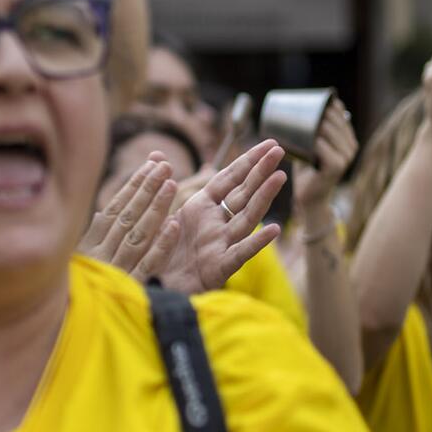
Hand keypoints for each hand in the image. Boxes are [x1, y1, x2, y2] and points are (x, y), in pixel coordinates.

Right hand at [80, 155, 180, 280]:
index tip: (149, 165)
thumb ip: (93, 238)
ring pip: (138, 234)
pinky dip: (160, 244)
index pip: (114, 208)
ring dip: (155, 208)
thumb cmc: (71, 292)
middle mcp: (100, 254)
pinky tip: (173, 226)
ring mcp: (115, 270)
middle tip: (166, 165)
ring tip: (172, 183)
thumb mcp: (76, 262)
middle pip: (128, 216)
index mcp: (88, 245)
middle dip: (147, 188)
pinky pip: (147, 264)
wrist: (61, 326)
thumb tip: (102, 211)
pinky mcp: (129, 288)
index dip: (133, 186)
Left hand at [159, 140, 287, 293]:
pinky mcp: (219, 267)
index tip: (269, 143)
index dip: (248, 161)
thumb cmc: (159, 251)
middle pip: (243, 193)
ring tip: (280, 177)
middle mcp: (216, 224)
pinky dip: (256, 242)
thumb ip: (162, 185)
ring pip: (246, 218)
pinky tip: (273, 229)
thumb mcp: (158, 213)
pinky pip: (240, 253)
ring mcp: (220, 244)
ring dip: (263, 198)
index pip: (229, 179)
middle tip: (280, 150)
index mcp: (201, 208)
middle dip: (261, 171)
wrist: (152, 288)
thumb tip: (155, 154)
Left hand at [292, 100, 357, 209]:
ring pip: (329, 132)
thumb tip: (301, 108)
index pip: (340, 115)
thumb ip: (312, 131)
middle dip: (319, 111)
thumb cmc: (308, 169)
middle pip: (335, 121)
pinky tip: (304, 137)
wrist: (310, 197)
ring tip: (298, 118)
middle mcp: (351, 147)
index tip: (311, 97)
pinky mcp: (335, 167)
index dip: (328, 104)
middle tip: (299, 107)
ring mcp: (345, 157)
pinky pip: (324, 149)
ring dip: (314, 123)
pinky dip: (314, 141)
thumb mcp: (312, 146)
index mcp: (348, 139)